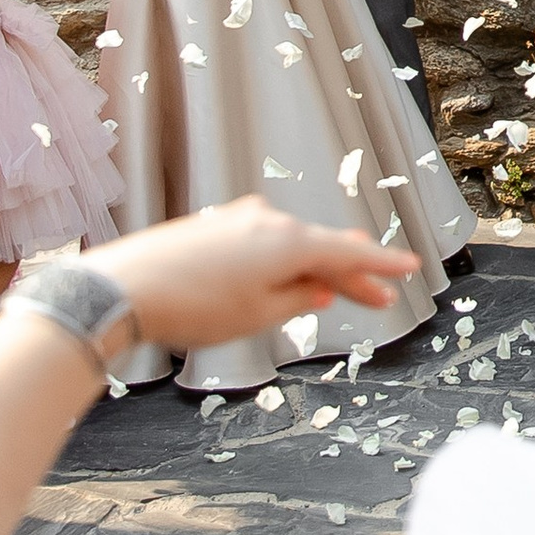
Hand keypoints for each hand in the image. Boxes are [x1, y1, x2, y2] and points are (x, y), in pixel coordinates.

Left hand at [93, 194, 423, 346]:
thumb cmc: (192, 306)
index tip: (412, 266)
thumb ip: (296, 301)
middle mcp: (270, 221)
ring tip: (329, 293)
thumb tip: (318, 292)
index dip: (383, 263)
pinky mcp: (214, 226)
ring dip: (311, 270)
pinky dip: (279, 262)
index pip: (350, 251)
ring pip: (290, 245)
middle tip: (378, 297)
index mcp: (290, 242)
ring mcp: (240, 219)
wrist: (122, 287)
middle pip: (322, 248)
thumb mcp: (256, 316)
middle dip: (350, 274)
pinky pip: (262, 242)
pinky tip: (277, 279)